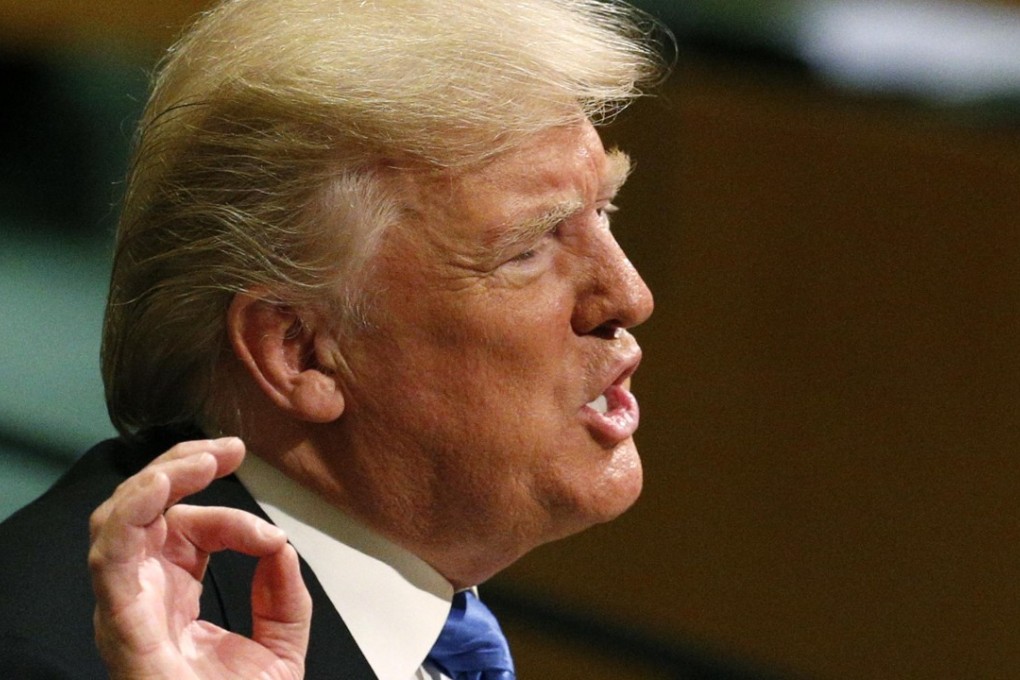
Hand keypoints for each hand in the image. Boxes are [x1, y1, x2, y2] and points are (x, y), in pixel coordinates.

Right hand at [88, 438, 310, 678]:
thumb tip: (279, 546)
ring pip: (118, 520)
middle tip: (227, 449)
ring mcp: (128, 608)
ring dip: (158, 478)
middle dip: (180, 466)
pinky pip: (110, 555)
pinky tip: (169, 485)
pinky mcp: (122, 623)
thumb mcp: (279, 644)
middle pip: (143, 511)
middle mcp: (143, 596)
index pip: (188, 531)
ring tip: (204, 458)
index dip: (227, 517)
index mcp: (173, 596)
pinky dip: (134, 511)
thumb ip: (282, 592)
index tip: (269, 538)